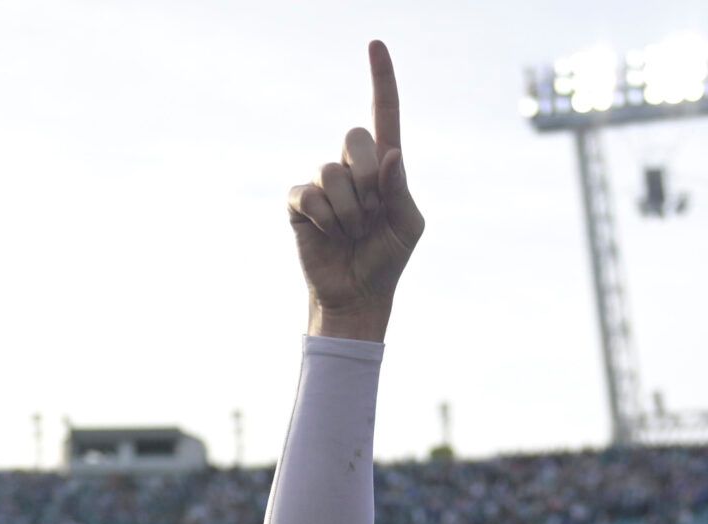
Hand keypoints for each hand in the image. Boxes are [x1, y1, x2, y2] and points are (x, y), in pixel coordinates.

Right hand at [287, 40, 424, 340]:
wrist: (358, 295)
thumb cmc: (387, 259)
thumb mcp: (407, 225)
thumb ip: (401, 188)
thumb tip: (390, 153)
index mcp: (385, 168)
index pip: (384, 116)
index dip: (381, 80)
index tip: (376, 44)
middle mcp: (352, 167)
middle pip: (355, 137)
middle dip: (368, 180)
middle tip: (371, 215)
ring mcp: (323, 182)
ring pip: (333, 171)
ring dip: (349, 211)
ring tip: (353, 233)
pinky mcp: (300, 201)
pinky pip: (311, 194)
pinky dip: (326, 219)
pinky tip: (330, 234)